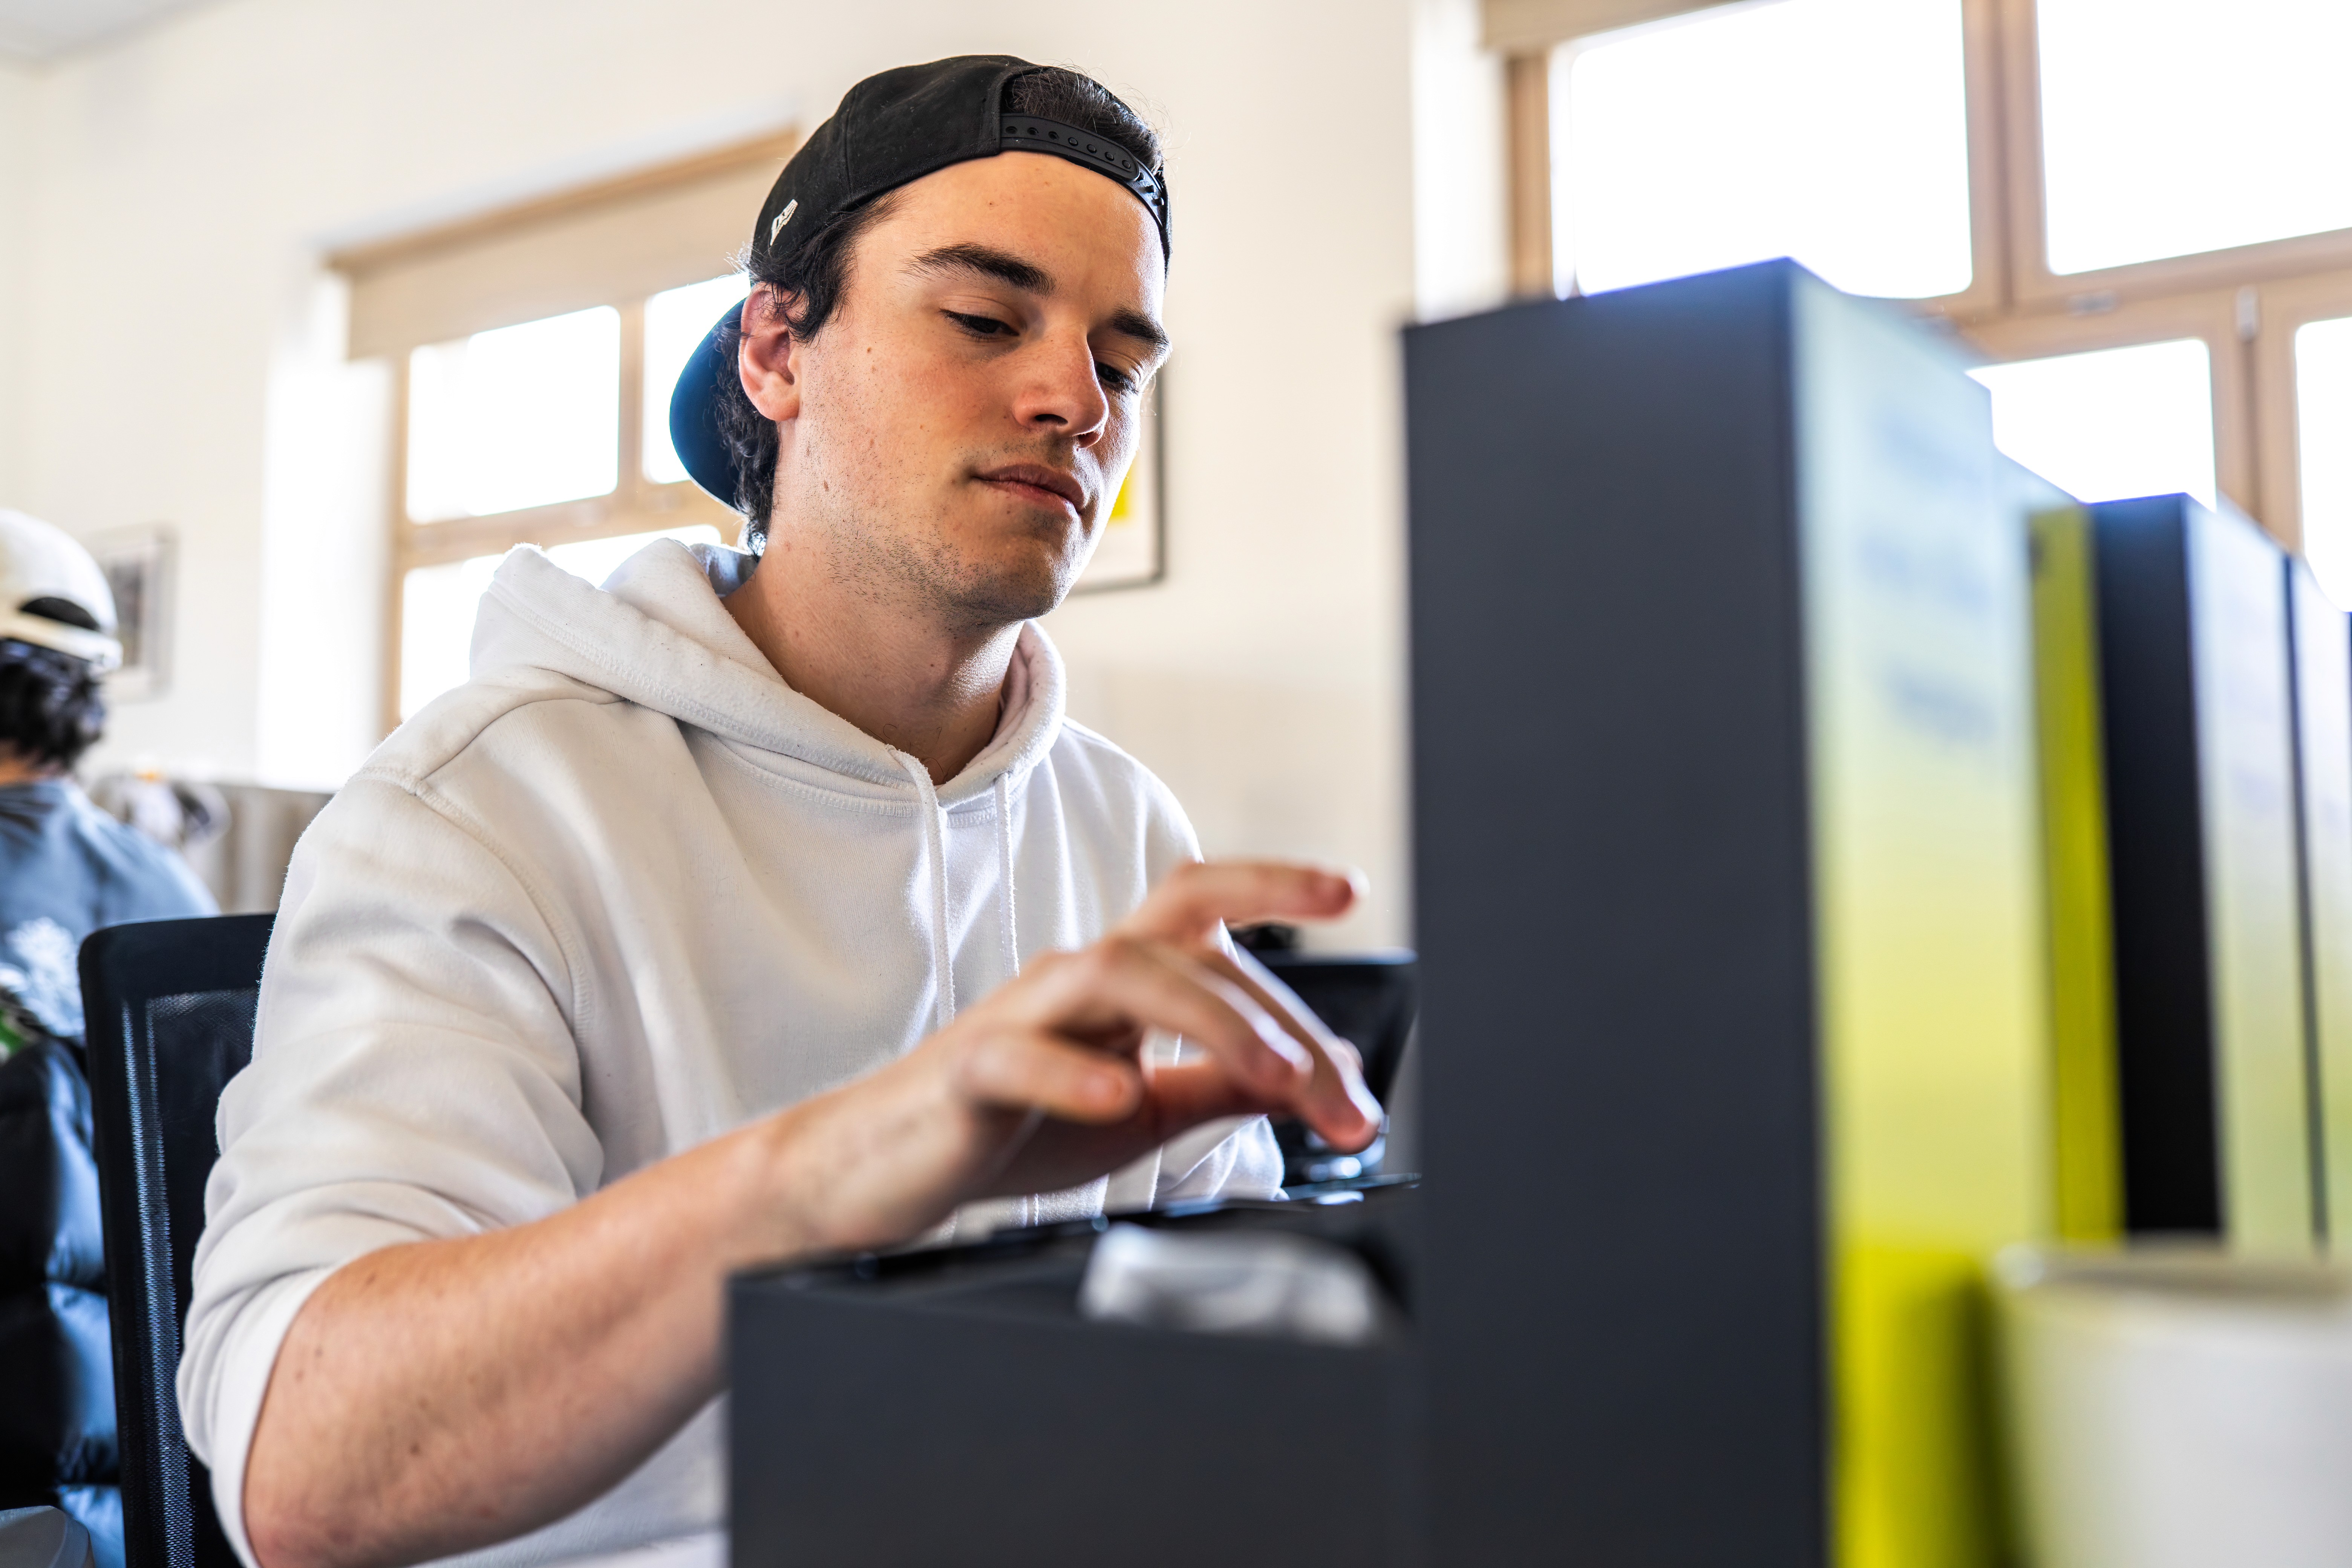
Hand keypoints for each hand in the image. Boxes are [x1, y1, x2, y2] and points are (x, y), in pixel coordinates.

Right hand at [754, 860, 1382, 1253]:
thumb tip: (1316, 1070)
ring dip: (1208, 1022)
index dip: (1273, 886)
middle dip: (1278, 1018)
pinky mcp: (967, 1072)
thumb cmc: (1014, 1127)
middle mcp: (1074, 976)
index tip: (1348, 888)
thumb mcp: (1144, 1109)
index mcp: (1119, 978)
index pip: (1205, 918)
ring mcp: (1018, 1015)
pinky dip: (1075, 1071)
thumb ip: (1221, 1082)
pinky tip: (1120, 1096)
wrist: (886, 1170)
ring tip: (1271, 1078)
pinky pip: (1018, 1054)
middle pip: (1184, 947)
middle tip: (1343, 1096)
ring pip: (1116, 973)